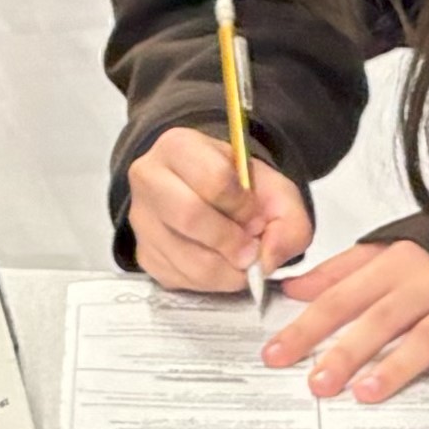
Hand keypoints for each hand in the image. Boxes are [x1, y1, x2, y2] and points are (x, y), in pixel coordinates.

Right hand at [126, 129, 313, 298]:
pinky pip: (178, 278)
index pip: (213, 179)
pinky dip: (210, 282)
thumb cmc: (242, 189)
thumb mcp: (276, 191)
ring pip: (184, 257)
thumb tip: (266, 260)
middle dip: (231, 242)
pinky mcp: (143, 254)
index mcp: (179, 146)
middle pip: (189, 217)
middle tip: (251, 250)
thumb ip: (288, 221)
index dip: (243, 206)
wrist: (213, 197)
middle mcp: (148, 178)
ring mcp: (140, 218)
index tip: (256, 216)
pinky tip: (220, 265)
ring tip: (239, 259)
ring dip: (225, 269)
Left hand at [263, 238, 428, 401]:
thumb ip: (339, 271)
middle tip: (318, 383)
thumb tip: (292, 289)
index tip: (277, 355)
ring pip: (428, 336)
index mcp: (395, 264)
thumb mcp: (386, 249)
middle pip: (380, 319)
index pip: (340, 298)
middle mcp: (427, 282)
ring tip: (367, 393)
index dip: (306, 327)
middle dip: (347, 352)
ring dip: (398, 365)